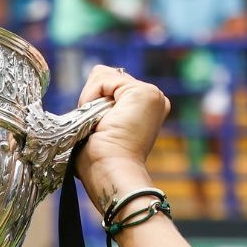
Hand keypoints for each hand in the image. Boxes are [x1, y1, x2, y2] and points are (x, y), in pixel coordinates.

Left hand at [72, 65, 170, 204]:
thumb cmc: (100, 160)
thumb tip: (97, 73)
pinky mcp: (144, 92)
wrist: (111, 173)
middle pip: (107, 78)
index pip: (110, 86)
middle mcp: (154, 98)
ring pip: (104, 77)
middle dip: (94, 101)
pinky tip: (102, 120)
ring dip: (92, 101)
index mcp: (146, 107)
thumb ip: (100, 100)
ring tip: (101, 126)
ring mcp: (152, 94)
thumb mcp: (97, 125)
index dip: (94, 104)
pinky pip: (103, 79)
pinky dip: (92, 98)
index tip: (100, 130)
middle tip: (100, 128)